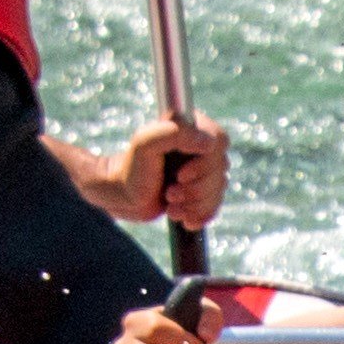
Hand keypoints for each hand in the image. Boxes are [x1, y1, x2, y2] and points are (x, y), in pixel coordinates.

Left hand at [63, 109, 230, 233]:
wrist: (122, 195)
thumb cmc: (130, 167)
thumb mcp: (145, 144)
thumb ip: (175, 133)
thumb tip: (210, 143)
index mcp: (191, 128)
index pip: (219, 141)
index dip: (205, 163)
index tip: (181, 175)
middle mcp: (200, 147)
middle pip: (221, 170)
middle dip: (195, 189)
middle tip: (169, 192)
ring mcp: (203, 170)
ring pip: (218, 191)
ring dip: (194, 204)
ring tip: (170, 204)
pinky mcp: (201, 191)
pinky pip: (215, 206)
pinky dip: (198, 215)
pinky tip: (180, 215)